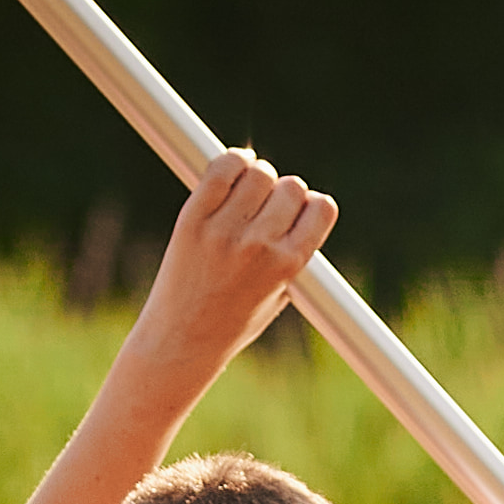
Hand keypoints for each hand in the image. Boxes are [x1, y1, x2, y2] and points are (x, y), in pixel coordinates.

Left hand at [132, 151, 337, 373]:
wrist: (181, 342)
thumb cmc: (232, 323)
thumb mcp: (279, 296)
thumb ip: (292, 253)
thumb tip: (299, 203)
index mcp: (288, 265)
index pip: (321, 208)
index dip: (311, 206)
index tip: (299, 211)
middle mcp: (259, 245)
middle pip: (290, 186)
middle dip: (284, 193)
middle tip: (266, 209)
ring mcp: (224, 230)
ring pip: (259, 173)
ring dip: (258, 177)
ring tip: (246, 195)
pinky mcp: (193, 219)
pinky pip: (221, 169)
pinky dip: (233, 162)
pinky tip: (234, 170)